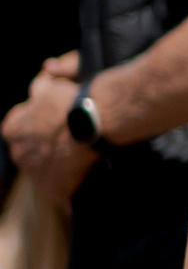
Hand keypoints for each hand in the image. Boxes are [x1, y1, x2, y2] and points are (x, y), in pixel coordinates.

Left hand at [2, 54, 94, 200]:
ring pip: (45, 170)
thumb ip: (40, 88)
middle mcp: (18, 154)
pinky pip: (61, 187)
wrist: (94, 121)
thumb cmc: (71, 101)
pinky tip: (83, 173)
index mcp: (11, 129)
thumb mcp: (50, 87)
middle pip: (30, 152)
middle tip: (68, 139)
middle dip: (45, 146)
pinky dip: (70, 182)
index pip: (19, 128)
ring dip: (57, 165)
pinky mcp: (54, 190)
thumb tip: (42, 79)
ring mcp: (36, 174)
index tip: (55, 121)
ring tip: (79, 155)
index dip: (38, 123)